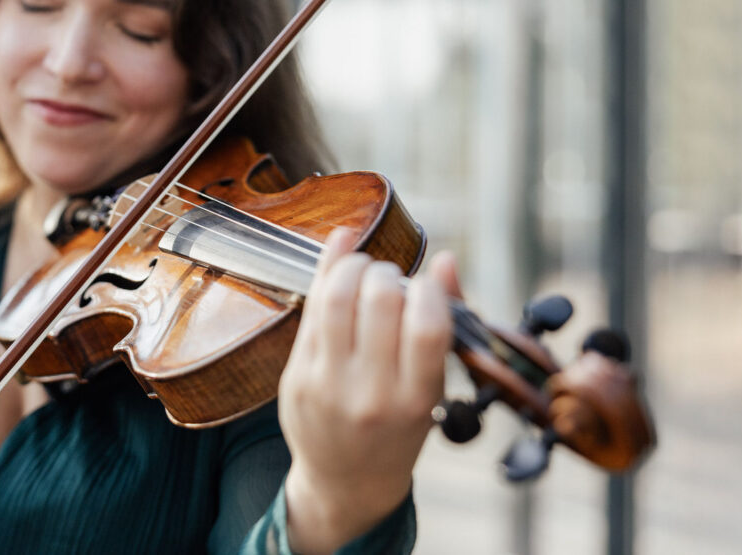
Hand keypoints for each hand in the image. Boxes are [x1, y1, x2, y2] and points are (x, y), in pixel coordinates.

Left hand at [278, 229, 459, 554]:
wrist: (347, 482)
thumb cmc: (398, 427)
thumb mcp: (432, 388)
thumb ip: (443, 323)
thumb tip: (445, 260)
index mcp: (416, 399)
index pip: (427, 325)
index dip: (428, 289)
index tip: (424, 288)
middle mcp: (372, 394)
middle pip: (379, 300)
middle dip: (387, 272)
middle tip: (389, 279)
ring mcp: (328, 385)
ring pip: (338, 297)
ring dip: (353, 266)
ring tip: (363, 270)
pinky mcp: (296, 376)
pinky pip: (310, 311)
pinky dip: (327, 274)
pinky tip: (340, 259)